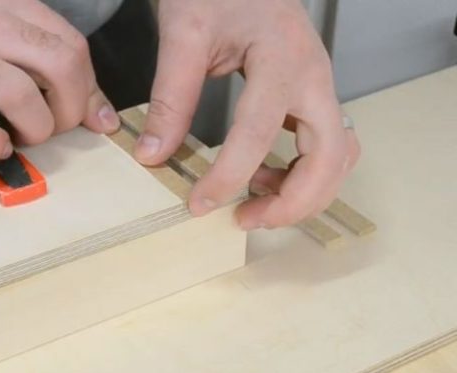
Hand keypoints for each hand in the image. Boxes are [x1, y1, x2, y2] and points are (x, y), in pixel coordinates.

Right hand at [0, 0, 119, 161]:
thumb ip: (30, 58)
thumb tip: (94, 109)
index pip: (70, 44)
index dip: (89, 87)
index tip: (88, 116)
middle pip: (62, 65)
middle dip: (72, 110)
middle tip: (56, 128)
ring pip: (26, 100)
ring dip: (36, 132)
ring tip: (19, 136)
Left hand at [136, 0, 359, 228]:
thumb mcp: (184, 35)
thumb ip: (171, 97)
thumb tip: (153, 155)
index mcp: (282, 59)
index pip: (259, 134)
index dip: (227, 177)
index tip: (197, 203)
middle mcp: (314, 76)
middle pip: (329, 156)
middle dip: (292, 201)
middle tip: (243, 219)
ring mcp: (320, 86)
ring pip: (338, 156)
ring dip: (305, 192)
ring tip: (254, 204)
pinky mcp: (312, 94)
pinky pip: (327, 146)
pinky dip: (305, 173)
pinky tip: (264, 178)